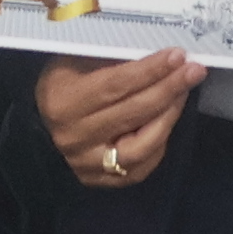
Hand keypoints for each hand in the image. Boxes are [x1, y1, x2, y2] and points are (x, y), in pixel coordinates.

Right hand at [38, 46, 198, 190]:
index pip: (115, 85)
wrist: (38, 128)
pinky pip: (138, 168)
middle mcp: (74, 136)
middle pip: (132, 113)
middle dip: (169, 89)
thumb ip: (110, 57)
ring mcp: (86, 164)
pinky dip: (158, 143)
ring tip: (183, 93)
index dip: (150, 71)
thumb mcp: (75, 60)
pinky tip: (167, 120)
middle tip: (194, 71)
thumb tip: (157, 51)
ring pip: (140, 147)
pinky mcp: (98, 181)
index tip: (178, 56)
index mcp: (64, 101)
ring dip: (168, 117)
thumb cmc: (63, 84)